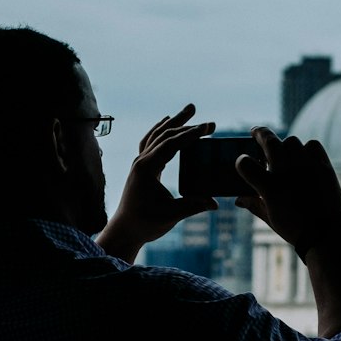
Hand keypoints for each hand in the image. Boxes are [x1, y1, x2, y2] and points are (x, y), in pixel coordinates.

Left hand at [97, 105, 216, 262]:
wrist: (125, 229)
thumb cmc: (145, 223)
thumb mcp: (171, 215)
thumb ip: (193, 206)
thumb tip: (215, 203)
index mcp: (147, 168)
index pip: (171, 144)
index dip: (191, 134)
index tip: (209, 128)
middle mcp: (141, 161)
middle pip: (164, 134)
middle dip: (186, 124)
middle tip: (208, 121)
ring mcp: (139, 162)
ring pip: (156, 134)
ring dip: (173, 122)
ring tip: (189, 110)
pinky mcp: (141, 167)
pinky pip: (150, 141)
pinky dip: (161, 130)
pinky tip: (167, 123)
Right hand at [235, 128, 340, 249]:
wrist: (326, 234)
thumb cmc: (295, 230)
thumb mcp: (271, 219)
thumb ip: (254, 205)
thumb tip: (238, 199)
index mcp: (269, 186)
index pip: (245, 164)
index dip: (240, 162)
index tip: (242, 162)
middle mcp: (286, 171)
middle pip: (268, 140)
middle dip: (259, 134)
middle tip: (256, 132)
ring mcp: (306, 166)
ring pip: (291, 141)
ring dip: (284, 145)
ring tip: (283, 152)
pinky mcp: (323, 165)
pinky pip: (312, 145)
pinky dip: (306, 148)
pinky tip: (304, 156)